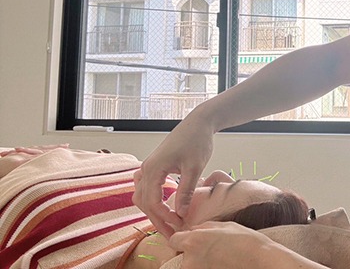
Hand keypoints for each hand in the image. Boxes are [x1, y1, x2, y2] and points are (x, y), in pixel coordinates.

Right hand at [132, 110, 215, 237]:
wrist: (199, 122)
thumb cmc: (198, 141)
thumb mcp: (195, 168)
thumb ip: (186, 191)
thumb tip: (181, 214)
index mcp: (154, 168)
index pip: (153, 202)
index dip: (164, 216)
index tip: (179, 224)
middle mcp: (146, 168)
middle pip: (144, 202)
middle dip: (157, 219)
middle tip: (171, 234)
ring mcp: (149, 166)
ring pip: (142, 196)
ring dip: (153, 211)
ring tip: (168, 223)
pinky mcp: (155, 165)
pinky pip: (146, 187)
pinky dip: (152, 200)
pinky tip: (165, 206)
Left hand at [169, 222, 266, 267]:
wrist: (260, 261)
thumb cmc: (246, 241)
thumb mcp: (225, 226)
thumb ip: (204, 227)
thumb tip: (195, 230)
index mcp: (193, 241)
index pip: (173, 240)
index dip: (182, 238)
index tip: (190, 239)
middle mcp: (190, 260)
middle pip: (181, 255)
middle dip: (192, 252)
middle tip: (210, 249)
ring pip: (191, 265)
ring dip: (200, 262)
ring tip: (219, 258)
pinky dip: (208, 268)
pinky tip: (221, 264)